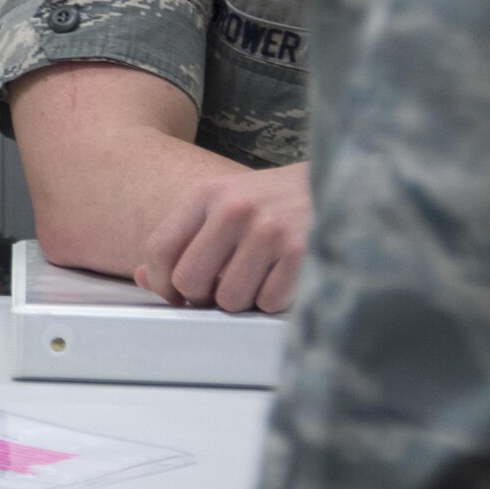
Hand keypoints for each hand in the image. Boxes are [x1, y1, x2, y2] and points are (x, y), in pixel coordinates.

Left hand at [134, 162, 311, 311]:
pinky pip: (267, 303)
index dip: (160, 281)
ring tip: (260, 276)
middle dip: (201, 295)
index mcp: (209, 194)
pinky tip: (285, 277)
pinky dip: (273, 300)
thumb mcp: (227, 204)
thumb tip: (145, 278)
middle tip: (220, 288)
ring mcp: (271, 232)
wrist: (344, 185)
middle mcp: (236, 209)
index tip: (173, 294)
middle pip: (189, 281)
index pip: (160, 248)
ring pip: (229, 299)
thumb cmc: (277, 203)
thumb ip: (185, 239)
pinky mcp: (304, 254)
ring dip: (242, 299)